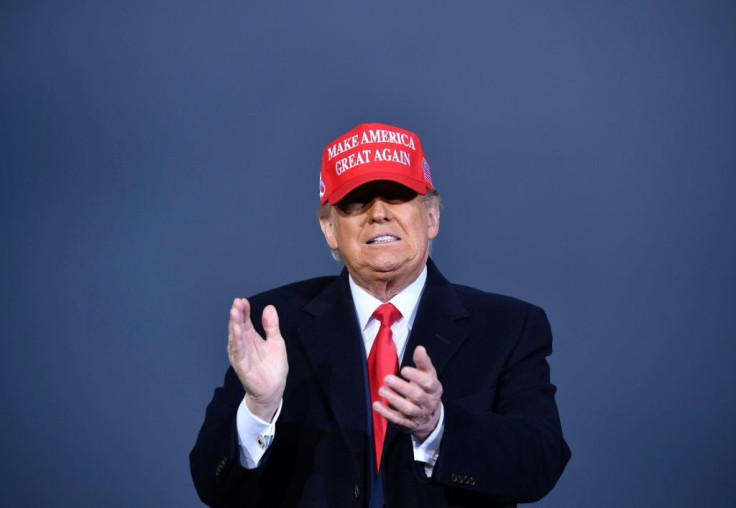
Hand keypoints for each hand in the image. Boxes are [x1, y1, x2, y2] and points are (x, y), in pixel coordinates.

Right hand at [227, 298, 287, 421]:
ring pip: (235, 337)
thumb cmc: (273, 367)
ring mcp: (241, 355)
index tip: (243, 300)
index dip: (244, 311)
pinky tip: (237, 330)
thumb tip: (269, 307)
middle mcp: (243, 345)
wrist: (274, 389)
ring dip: (234, 325)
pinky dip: (237, 341)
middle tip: (237, 302)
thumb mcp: (276, 342)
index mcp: (251, 338)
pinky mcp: (242, 366)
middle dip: (237, 314)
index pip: (245, 321)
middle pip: (238, 327)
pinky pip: (238, 352)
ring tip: (234, 312)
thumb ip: (271, 326)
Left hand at [372, 345, 442, 441]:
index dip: (416, 376)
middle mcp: (428, 403)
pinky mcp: (407, 424)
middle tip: (387, 378)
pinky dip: (387, 413)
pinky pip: (397, 420)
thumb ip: (423, 362)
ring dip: (394, 399)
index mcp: (434, 389)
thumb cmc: (427, 390)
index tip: (403, 370)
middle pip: (417, 396)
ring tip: (381, 390)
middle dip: (402, 387)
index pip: (428, 383)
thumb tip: (420, 348)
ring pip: (408, 409)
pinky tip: (376, 405)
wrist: (430, 418)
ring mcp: (418, 415)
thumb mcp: (428, 376)